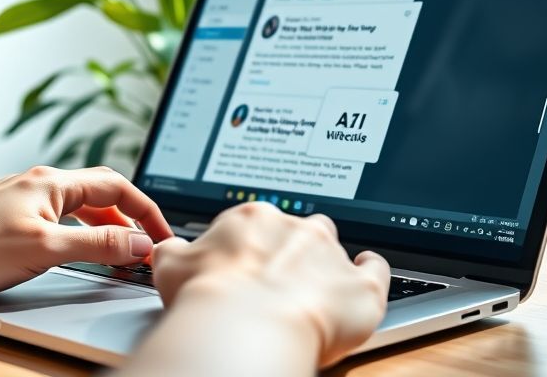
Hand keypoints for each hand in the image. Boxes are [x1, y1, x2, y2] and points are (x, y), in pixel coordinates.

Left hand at [0, 166, 173, 299]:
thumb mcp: (43, 250)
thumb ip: (98, 244)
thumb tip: (140, 243)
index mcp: (52, 183)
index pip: (118, 185)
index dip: (147, 210)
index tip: (163, 235)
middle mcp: (38, 184)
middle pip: (100, 193)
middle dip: (130, 217)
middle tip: (146, 245)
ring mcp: (21, 200)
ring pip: (78, 207)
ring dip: (105, 225)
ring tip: (119, 252)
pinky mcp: (7, 218)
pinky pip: (58, 219)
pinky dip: (79, 233)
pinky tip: (76, 251)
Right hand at [148, 202, 389, 369]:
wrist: (244, 326)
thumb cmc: (208, 298)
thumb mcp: (170, 265)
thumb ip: (174, 250)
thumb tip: (170, 247)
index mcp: (253, 219)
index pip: (260, 225)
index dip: (256, 249)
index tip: (252, 267)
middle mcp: (296, 229)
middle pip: (302, 232)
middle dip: (294, 253)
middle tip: (279, 283)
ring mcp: (331, 255)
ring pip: (337, 249)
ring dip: (329, 265)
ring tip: (317, 290)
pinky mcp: (360, 286)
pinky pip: (376, 269)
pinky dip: (372, 272)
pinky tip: (365, 276)